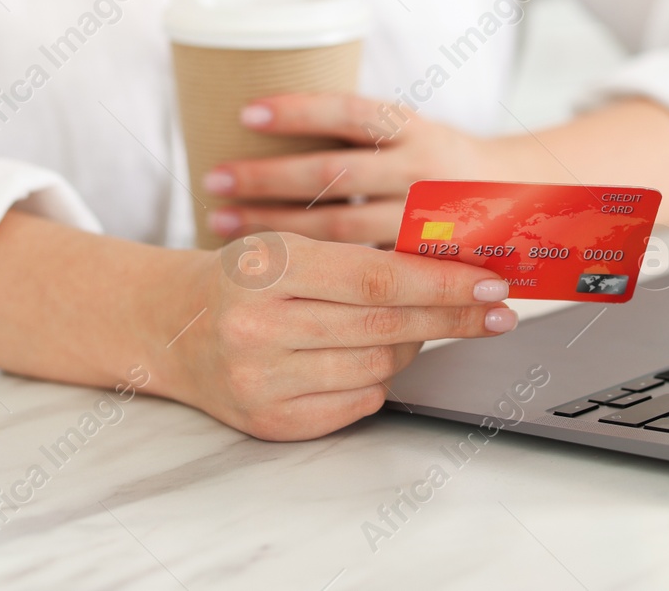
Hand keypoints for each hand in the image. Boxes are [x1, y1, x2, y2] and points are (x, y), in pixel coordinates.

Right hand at [171, 231, 515, 439]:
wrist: (172, 325)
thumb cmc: (245, 276)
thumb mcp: (292, 245)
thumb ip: (364, 258)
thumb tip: (454, 268)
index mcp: (267, 267)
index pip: (377, 278)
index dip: (442, 284)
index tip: (491, 283)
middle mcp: (258, 327)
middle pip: (385, 326)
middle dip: (451, 318)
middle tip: (496, 311)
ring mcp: (260, 381)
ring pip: (377, 368)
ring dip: (411, 347)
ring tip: (416, 328)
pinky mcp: (269, 422)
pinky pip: (356, 403)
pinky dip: (377, 379)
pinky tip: (370, 358)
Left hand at [202, 93, 518, 246]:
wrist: (528, 206)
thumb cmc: (446, 165)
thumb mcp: (415, 133)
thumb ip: (362, 134)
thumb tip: (267, 118)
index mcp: (416, 129)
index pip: (352, 113)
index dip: (299, 111)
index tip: (246, 111)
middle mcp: (423, 171)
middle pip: (334, 174)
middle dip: (268, 177)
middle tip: (214, 178)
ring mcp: (425, 220)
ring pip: (341, 226)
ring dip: (276, 224)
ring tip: (222, 221)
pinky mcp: (425, 263)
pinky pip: (360, 267)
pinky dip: (313, 266)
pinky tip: (271, 266)